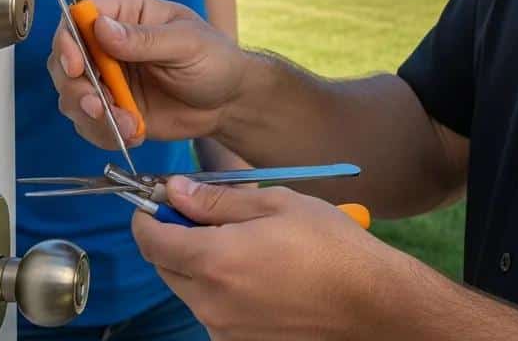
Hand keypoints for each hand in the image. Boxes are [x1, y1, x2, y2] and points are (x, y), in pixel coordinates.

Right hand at [47, 0, 246, 147]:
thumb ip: (145, 39)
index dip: (68, 39)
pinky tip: (133, 132)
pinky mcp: (111, 109)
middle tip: (99, 105)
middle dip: (75, 87)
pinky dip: (104, 133)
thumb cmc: (215, 59)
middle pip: (64, 59)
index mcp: (129, 13)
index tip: (75, 65)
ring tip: (125, 124)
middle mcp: (110, 44)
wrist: (228, 103)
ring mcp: (108, 78)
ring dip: (91, 115)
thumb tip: (101, 28)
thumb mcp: (187, 43)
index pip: (79, 16)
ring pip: (71, 95)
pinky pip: (88, 123)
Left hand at [133, 179, 398, 339]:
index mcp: (214, 261)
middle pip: (166, 266)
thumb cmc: (328, 244)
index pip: (152, 240)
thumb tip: (175, 190)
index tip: (159, 198)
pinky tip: (261, 274)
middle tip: (205, 214)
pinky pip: (214, 310)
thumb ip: (218, 200)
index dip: (148, 215)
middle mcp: (209, 303)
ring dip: (201, 263)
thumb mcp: (276, 203)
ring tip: (247, 243)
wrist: (369, 302)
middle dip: (174, 237)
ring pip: (190, 289)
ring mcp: (223, 331)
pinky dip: (223, 288)